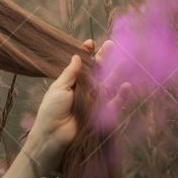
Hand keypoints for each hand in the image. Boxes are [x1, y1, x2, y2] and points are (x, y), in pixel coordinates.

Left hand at [31, 39, 126, 153]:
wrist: (54, 135)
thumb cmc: (52, 110)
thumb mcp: (58, 88)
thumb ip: (70, 73)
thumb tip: (76, 56)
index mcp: (72, 83)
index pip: (81, 66)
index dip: (86, 54)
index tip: (90, 43)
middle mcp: (84, 91)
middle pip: (97, 72)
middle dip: (104, 58)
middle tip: (112, 44)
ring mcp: (94, 102)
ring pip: (108, 84)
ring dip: (116, 73)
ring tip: (124, 60)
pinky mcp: (101, 114)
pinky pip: (114, 104)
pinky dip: (121, 96)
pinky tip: (126, 85)